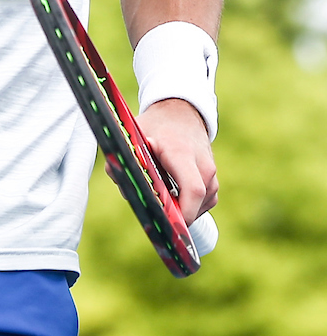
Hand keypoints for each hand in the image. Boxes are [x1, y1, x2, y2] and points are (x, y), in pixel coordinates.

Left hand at [137, 97, 217, 224]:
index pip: (193, 190)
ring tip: (163, 194)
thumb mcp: (135, 134)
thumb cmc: (156, 126)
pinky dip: (189, 204)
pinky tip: (173, 193)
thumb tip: (122, 182)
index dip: (183, 214)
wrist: (181, 111)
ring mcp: (212, 173)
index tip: (166, 223)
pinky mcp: (214, 180)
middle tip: (155, 212)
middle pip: (196, 204)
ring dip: (181, 209)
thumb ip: (125, 157)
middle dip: (175, 215)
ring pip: (200, 206)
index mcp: (182, 153)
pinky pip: (204, 202)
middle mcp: (202, 165)